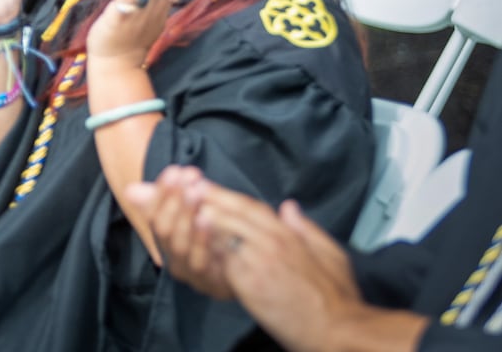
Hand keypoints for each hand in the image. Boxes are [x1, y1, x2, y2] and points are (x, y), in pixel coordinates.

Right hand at [124, 166, 232, 298]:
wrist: (244, 279)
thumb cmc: (217, 239)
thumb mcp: (195, 214)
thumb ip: (169, 199)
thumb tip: (131, 190)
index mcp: (166, 237)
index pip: (153, 213)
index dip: (162, 192)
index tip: (175, 170)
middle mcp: (171, 255)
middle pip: (163, 228)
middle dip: (174, 199)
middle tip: (187, 176)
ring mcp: (187, 270)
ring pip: (178, 244)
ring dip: (185, 215)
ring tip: (195, 192)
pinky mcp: (207, 281)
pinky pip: (199, 260)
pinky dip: (201, 238)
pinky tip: (207, 217)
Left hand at [190, 180, 361, 351]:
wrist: (337, 330)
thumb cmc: (336, 298)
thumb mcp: (331, 255)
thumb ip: (307, 228)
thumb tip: (289, 207)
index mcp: (289, 234)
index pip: (251, 206)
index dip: (226, 194)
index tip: (205, 185)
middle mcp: (272, 241)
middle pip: (233, 213)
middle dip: (206, 199)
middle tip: (183, 188)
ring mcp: (260, 260)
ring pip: (224, 232)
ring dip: (200, 219)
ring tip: (179, 208)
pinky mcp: (249, 281)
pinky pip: (222, 260)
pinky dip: (206, 248)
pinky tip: (188, 241)